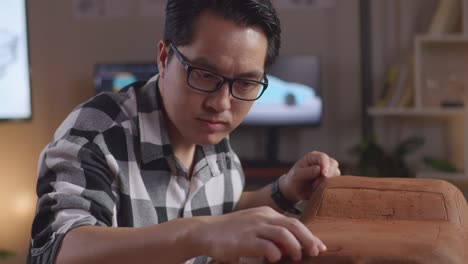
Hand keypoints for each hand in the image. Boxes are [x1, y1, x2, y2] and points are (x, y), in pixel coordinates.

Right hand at [194, 206, 326, 262]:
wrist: (206, 231)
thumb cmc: (231, 232)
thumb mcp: (254, 226)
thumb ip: (271, 233)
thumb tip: (291, 246)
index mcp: (266, 213)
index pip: (293, 222)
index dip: (309, 234)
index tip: (319, 246)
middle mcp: (262, 217)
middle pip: (293, 225)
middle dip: (308, 239)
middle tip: (316, 252)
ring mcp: (253, 227)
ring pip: (283, 233)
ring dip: (294, 246)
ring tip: (298, 257)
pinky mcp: (245, 240)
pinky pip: (267, 246)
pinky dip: (275, 254)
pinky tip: (275, 259)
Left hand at [281, 151, 339, 201]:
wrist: (295, 190)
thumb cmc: (294, 180)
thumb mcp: (296, 175)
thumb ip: (307, 172)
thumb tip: (319, 169)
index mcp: (312, 156)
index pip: (323, 157)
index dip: (325, 165)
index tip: (324, 175)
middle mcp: (322, 161)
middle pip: (333, 164)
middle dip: (328, 174)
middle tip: (316, 184)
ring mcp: (328, 169)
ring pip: (336, 173)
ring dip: (328, 181)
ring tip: (314, 186)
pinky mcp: (331, 178)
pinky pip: (336, 181)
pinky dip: (329, 186)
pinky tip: (319, 189)